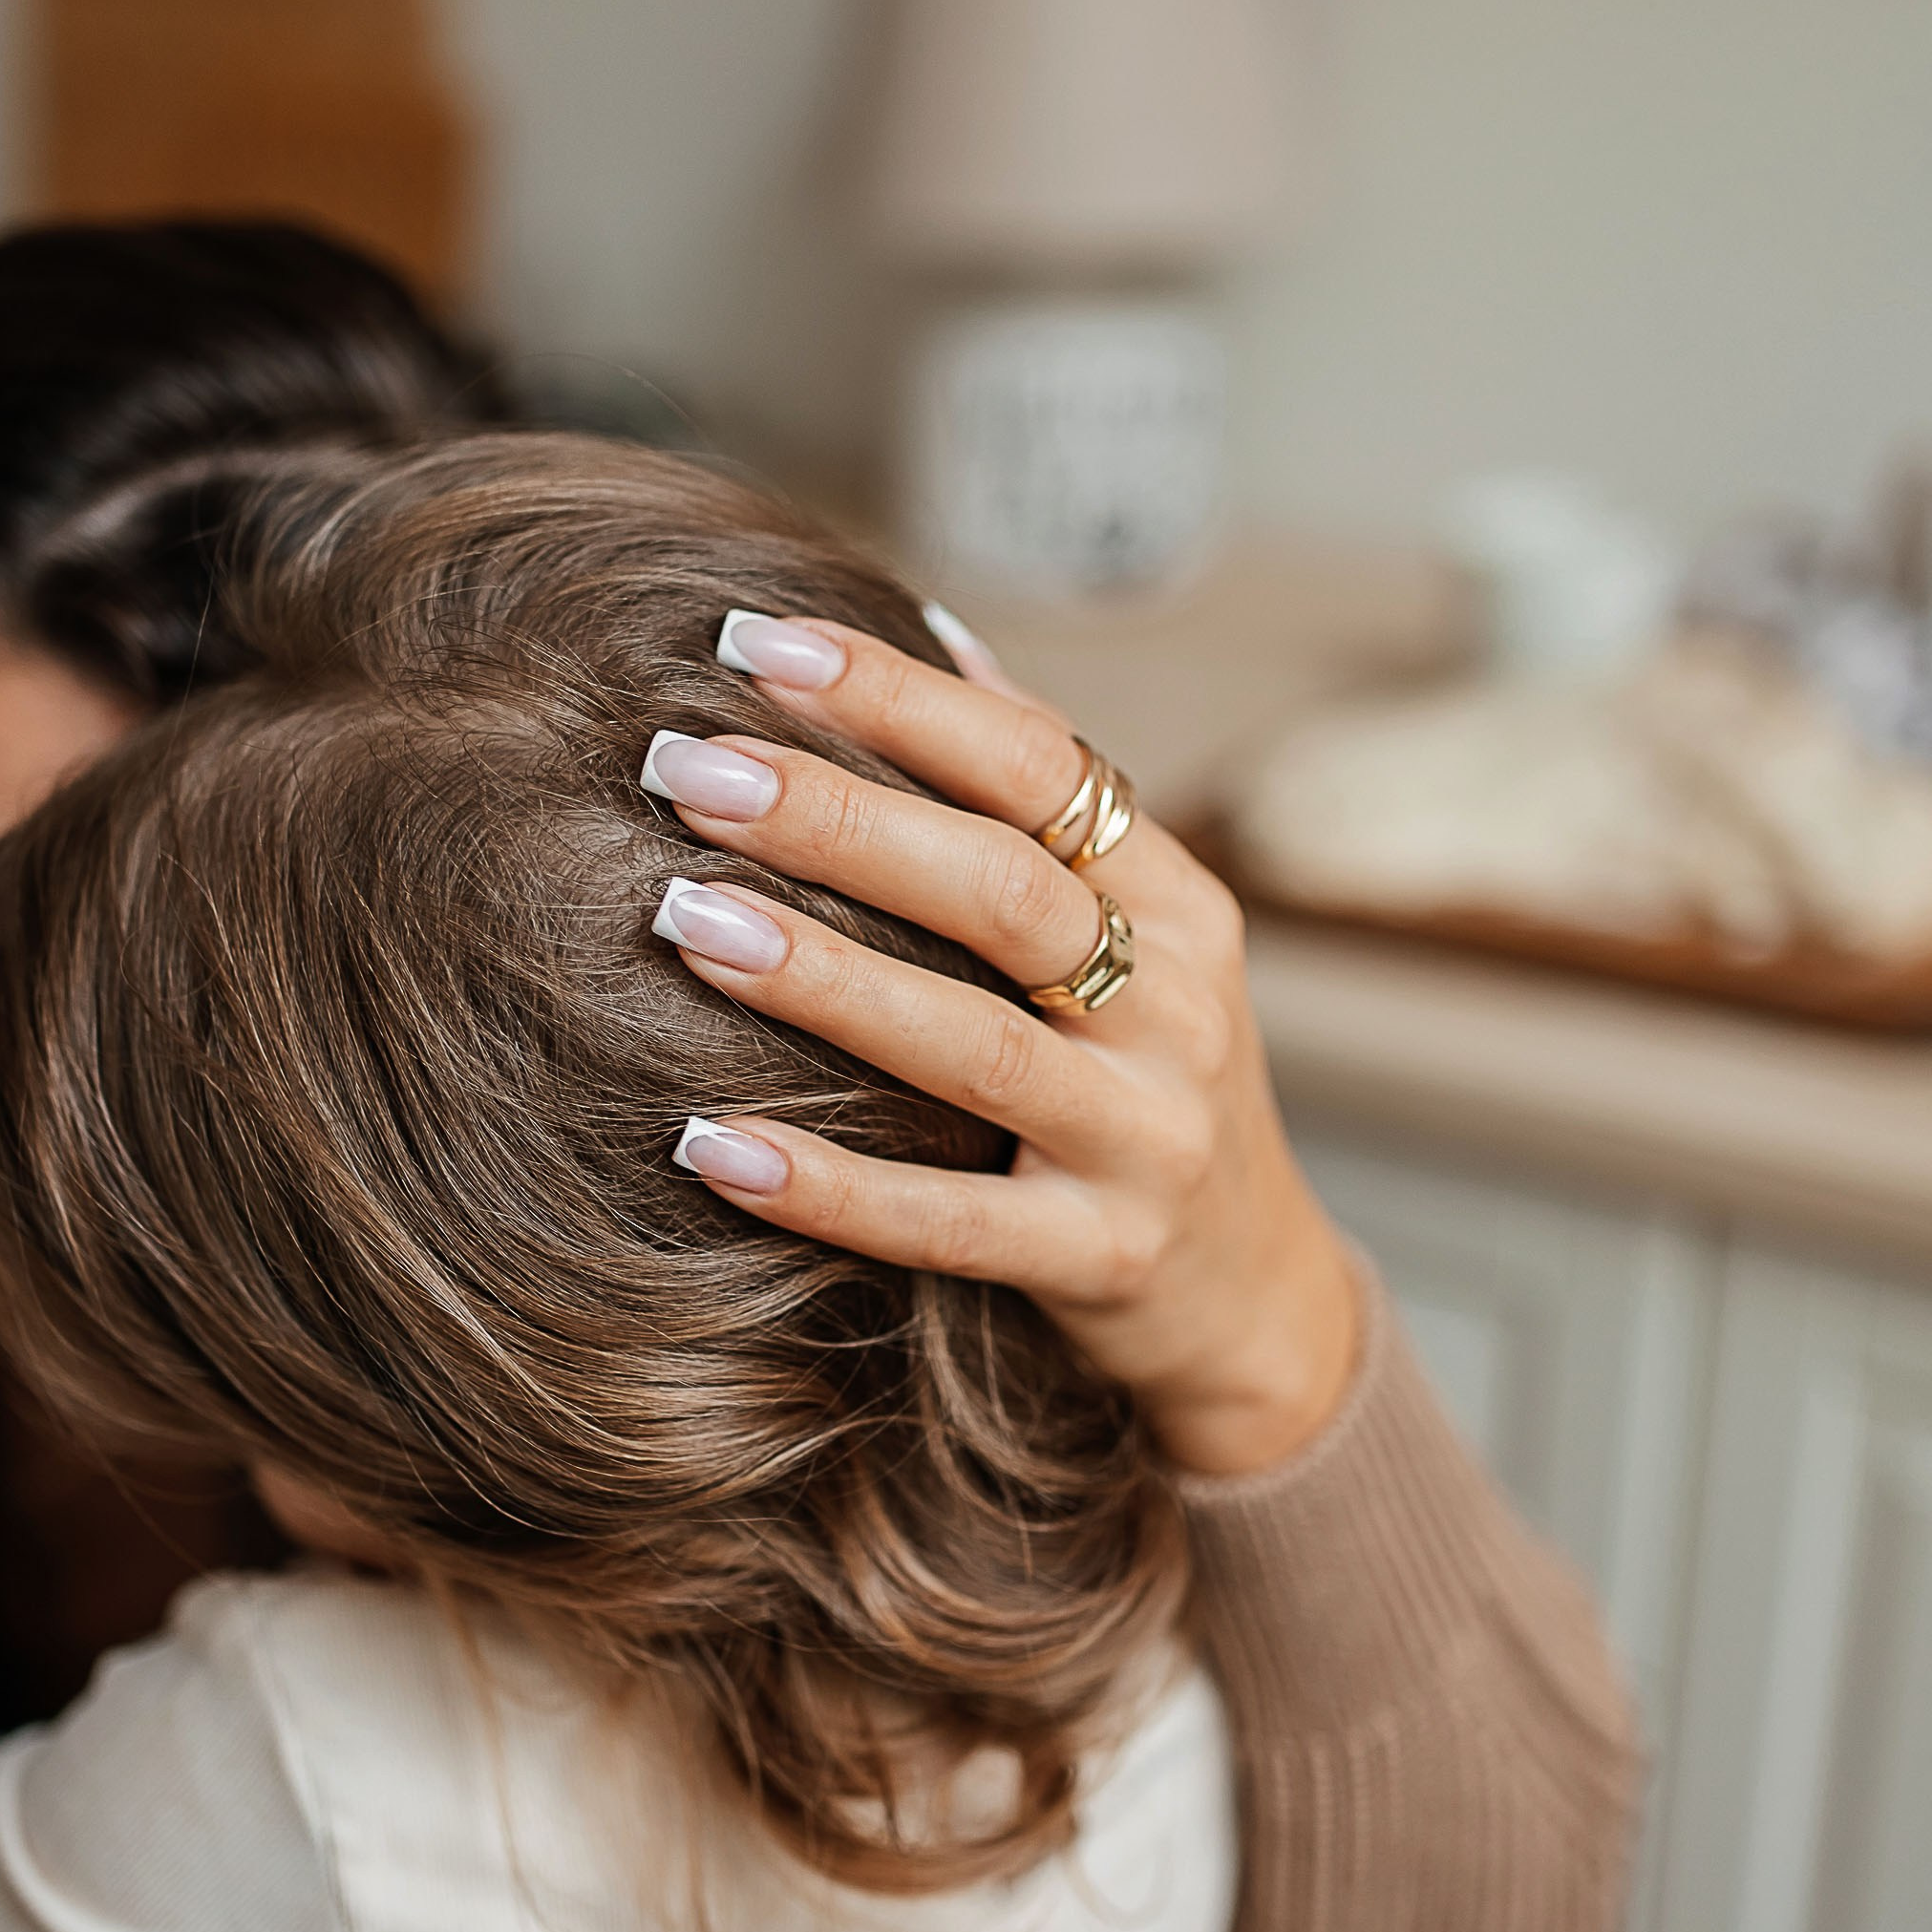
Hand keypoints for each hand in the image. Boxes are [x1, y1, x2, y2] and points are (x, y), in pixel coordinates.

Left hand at [646, 613, 1360, 1474]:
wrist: (1250, 1300)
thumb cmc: (1147, 1088)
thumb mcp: (1142, 942)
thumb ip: (1044, 802)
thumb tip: (931, 631)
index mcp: (1178, 906)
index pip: (1038, 766)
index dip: (898, 698)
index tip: (757, 643)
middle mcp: (1177, 1010)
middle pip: (999, 888)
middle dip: (834, 818)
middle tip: (684, 768)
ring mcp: (1146, 1139)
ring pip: (975, 1044)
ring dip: (821, 976)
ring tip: (681, 917)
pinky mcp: (1101, 1258)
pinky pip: (948, 1225)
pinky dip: (826, 1187)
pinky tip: (708, 1146)